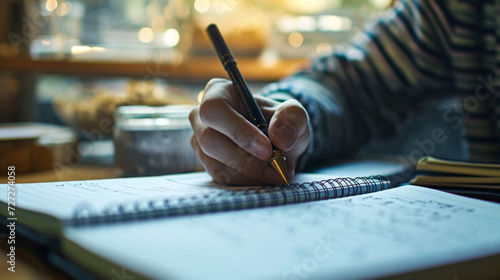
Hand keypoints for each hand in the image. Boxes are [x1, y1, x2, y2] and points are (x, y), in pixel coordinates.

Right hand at [189, 79, 310, 184]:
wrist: (278, 143)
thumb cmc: (280, 122)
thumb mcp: (294, 114)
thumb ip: (292, 119)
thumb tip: (279, 138)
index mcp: (218, 93)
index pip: (214, 109)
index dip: (238, 131)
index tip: (267, 149)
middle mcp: (201, 117)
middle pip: (210, 140)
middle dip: (245, 160)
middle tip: (275, 169)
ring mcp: (200, 142)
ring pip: (215, 164)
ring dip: (248, 174)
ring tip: (276, 174)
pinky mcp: (206, 164)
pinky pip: (220, 178)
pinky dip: (246, 182)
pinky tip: (265, 178)